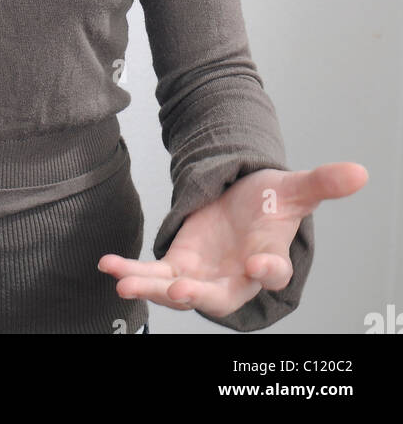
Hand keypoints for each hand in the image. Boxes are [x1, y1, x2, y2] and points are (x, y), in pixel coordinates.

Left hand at [98, 161, 367, 320]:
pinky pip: (151, 273)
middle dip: (199, 295)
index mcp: (268, 260)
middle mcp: (235, 277)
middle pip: (219, 295)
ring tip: (127, 284)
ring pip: (177, 289)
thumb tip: (360, 171)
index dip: (268, 270)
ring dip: (152, 288)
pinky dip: (130, 270)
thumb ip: (322, 182)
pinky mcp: (177, 264)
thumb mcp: (293, 187)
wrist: (243, 207)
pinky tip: (108, 265)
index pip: (272, 271)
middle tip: (181, 291)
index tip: (261, 265)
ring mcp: (203, 275)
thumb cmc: (268, 206)